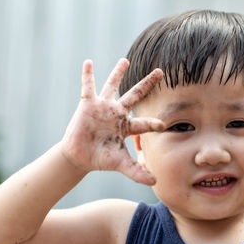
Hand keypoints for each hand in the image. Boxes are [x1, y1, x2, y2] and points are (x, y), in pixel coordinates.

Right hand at [61, 58, 163, 184]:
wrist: (79, 157)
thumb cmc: (101, 159)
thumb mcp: (121, 164)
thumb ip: (137, 172)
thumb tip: (155, 182)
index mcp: (127, 126)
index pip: (144, 122)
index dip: (153, 123)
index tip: (164, 125)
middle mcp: (117, 113)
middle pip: (136, 95)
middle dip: (148, 83)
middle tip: (162, 71)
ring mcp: (103, 107)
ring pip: (112, 86)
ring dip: (118, 73)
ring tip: (126, 60)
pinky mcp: (87, 105)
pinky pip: (88, 87)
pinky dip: (88, 75)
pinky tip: (89, 62)